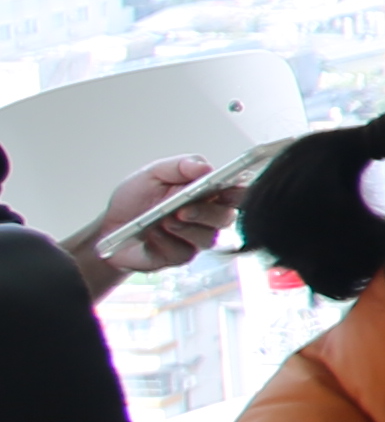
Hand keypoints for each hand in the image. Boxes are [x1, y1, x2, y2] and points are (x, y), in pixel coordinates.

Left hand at [74, 154, 227, 300]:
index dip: (240, 191)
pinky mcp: (180, 256)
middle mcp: (206, 216)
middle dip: (207, 213)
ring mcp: (195, 238)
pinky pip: (184, 252)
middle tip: (183, 209)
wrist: (108, 228)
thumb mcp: (152, 174)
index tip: (229, 188)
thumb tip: (205, 167)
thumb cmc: (134, 200)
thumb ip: (179, 166)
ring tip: (164, 220)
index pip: (236, 192)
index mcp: (206, 193)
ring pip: (208, 237)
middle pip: (226, 217)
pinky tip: (153, 235)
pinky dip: (167, 242)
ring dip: (186, 228)